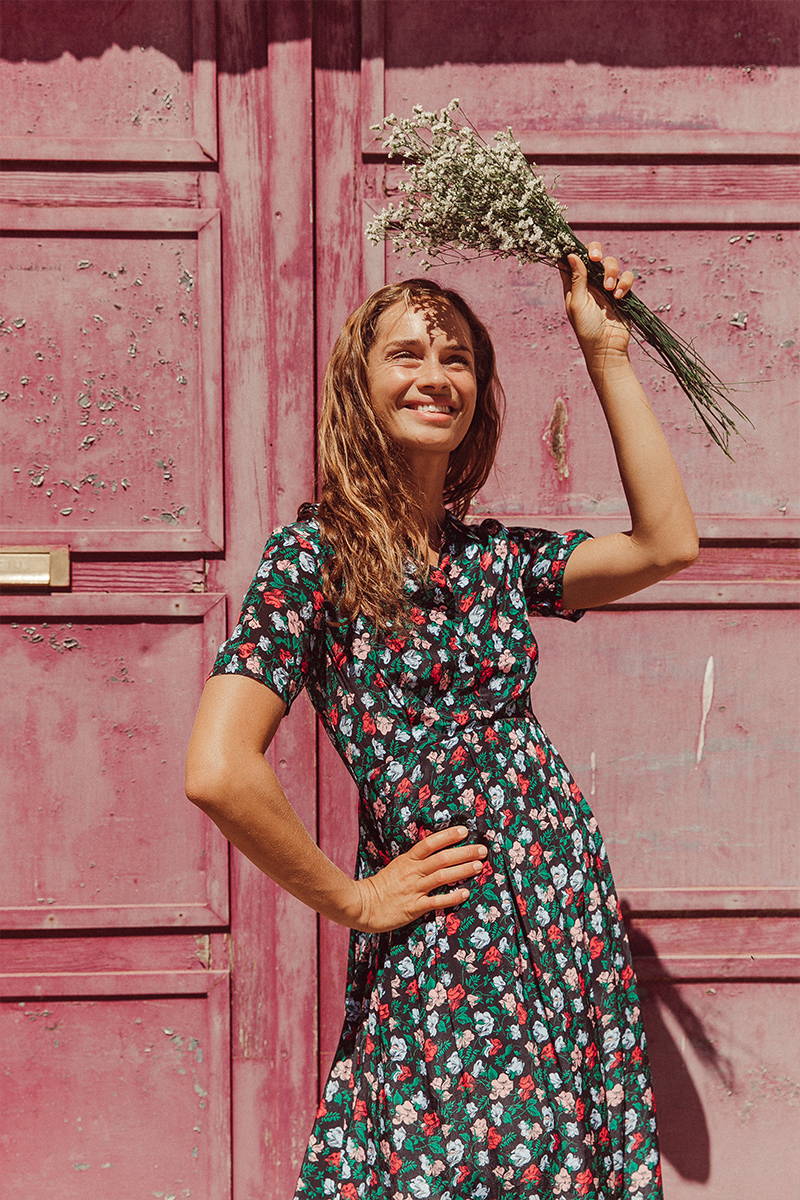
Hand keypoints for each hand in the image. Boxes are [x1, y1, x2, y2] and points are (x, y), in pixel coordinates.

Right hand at [348, 824, 487, 932]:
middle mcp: (412, 872)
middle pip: (441, 858)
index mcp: (407, 860)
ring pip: (441, 876)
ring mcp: (413, 889)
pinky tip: (465, 893)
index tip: (464, 831)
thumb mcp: (396, 867)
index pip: (429, 843)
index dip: (447, 836)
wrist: (361, 906)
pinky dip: (452, 897)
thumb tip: (434, 851)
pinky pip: (436, 901)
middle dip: (463, 853)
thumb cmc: (380, 887)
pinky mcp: (414, 907)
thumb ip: (414, 860)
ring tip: (478, 866)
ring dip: (462, 870)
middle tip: (482, 849)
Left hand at [558, 241, 635, 364]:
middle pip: (593, 254)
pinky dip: (624, 283)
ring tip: (609, 289)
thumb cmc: (586, 329)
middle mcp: (590, 282)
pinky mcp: (622, 292)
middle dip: (595, 251)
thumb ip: (576, 278)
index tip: (572, 244)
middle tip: (595, 258)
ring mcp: (607, 286)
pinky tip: (619, 296)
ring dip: (611, 272)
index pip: (571, 260)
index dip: (572, 249)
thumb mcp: (577, 302)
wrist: (606, 347)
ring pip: (611, 263)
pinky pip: (627, 276)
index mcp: (574, 284)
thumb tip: (571, 255)